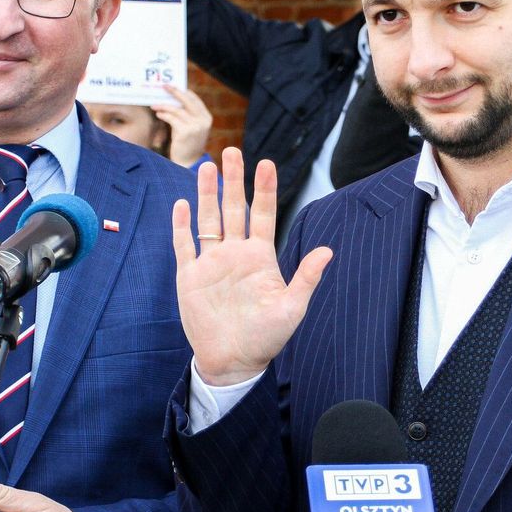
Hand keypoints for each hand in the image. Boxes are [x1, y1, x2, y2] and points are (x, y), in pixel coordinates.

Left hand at [153, 85, 212, 167]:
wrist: (189, 163)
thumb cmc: (187, 144)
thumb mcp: (192, 128)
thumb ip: (187, 115)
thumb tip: (173, 99)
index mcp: (206, 117)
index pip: (195, 99)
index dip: (184, 92)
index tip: (173, 86)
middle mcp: (203, 121)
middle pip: (187, 100)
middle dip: (175, 92)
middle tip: (164, 86)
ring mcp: (195, 126)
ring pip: (177, 110)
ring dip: (164, 105)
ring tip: (154, 104)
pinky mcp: (185, 132)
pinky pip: (172, 119)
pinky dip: (164, 114)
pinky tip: (158, 113)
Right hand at [171, 148, 331, 385]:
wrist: (233, 361)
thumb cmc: (267, 338)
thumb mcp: (292, 308)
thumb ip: (305, 277)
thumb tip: (328, 250)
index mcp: (260, 257)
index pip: (262, 214)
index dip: (264, 189)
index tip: (266, 163)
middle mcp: (235, 254)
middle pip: (232, 208)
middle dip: (231, 180)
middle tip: (231, 150)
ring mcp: (212, 263)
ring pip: (208, 220)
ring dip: (206, 194)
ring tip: (205, 167)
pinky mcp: (190, 277)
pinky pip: (185, 245)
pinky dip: (182, 225)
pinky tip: (182, 204)